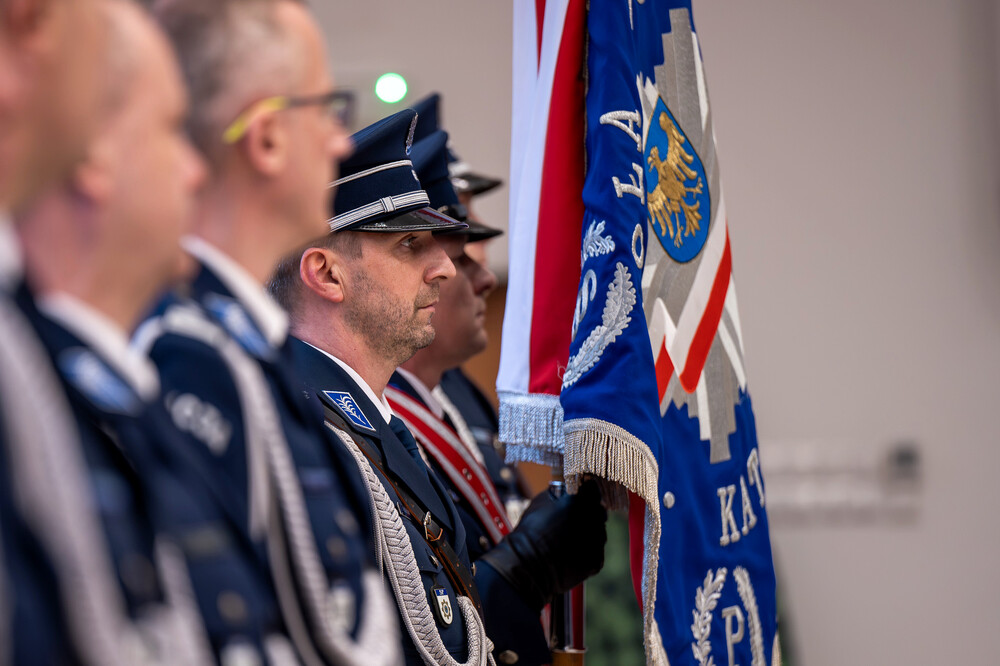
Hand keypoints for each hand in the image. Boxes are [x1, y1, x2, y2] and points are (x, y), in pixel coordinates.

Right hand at [479, 479, 607, 608]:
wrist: (527, 565)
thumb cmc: (530, 532)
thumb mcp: (541, 501)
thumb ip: (559, 494)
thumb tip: (565, 494)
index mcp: (580, 500)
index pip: (592, 489)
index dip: (586, 492)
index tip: (580, 495)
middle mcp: (593, 519)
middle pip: (598, 511)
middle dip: (589, 513)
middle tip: (574, 519)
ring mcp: (597, 541)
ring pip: (599, 532)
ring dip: (589, 533)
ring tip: (569, 539)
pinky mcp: (596, 561)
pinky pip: (596, 551)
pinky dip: (586, 551)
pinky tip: (570, 553)